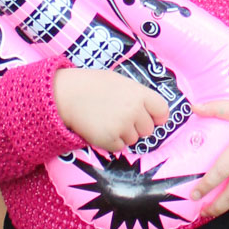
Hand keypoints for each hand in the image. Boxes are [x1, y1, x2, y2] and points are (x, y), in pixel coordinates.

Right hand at [54, 67, 168, 150]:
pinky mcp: (110, 140)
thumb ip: (137, 96)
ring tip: (106, 120)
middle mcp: (134, 110)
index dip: (157, 117)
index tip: (151, 118)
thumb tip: (150, 111)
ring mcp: (123, 126)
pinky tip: (99, 128)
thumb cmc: (91, 86)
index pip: (162, 111)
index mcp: (139, 93)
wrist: (66, 94)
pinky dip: (111, 142)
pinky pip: (119, 147)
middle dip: (136, 127)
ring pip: (133, 139)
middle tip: (119, 117)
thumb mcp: (119, 82)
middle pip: (148, 129)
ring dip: (123, 134)